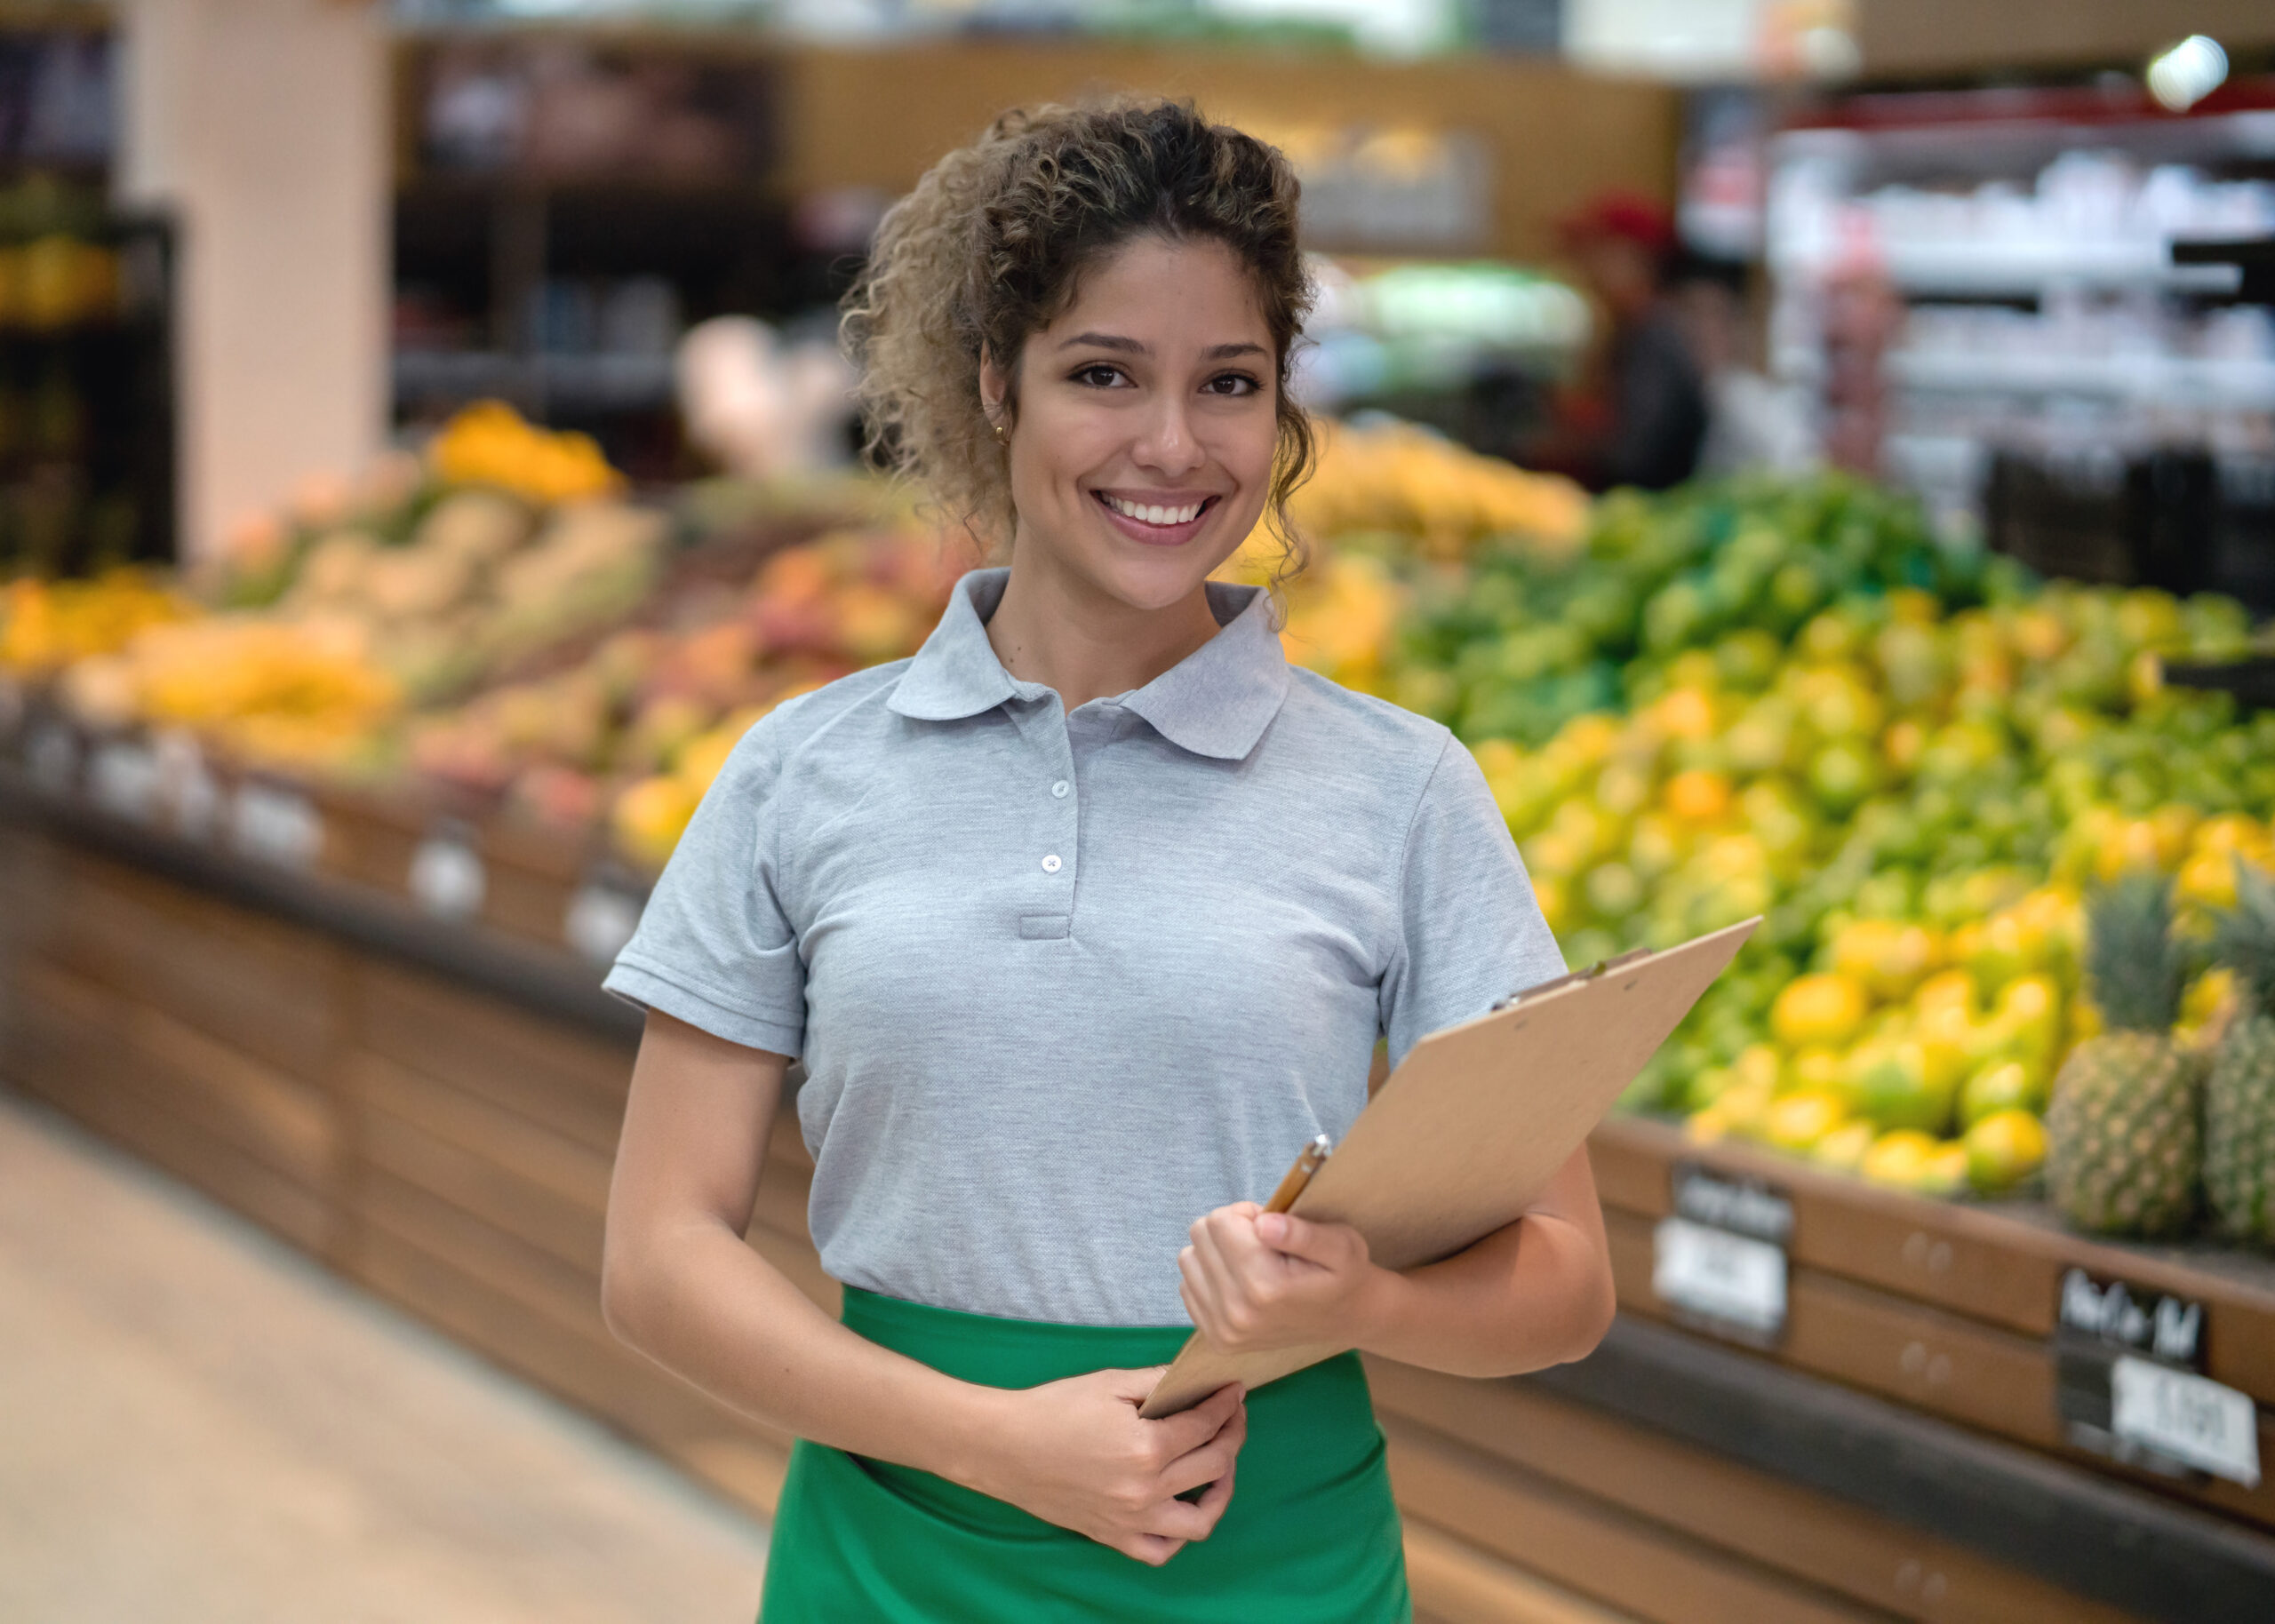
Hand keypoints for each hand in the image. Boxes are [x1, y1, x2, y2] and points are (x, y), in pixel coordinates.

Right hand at [966, 1369, 1246, 1564]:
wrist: (1003, 1447)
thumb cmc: (1052, 1409)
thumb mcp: (1109, 1383)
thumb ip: (1159, 1382)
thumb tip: (1197, 1380)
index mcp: (1146, 1447)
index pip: (1206, 1425)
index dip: (1227, 1404)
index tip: (1234, 1391)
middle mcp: (1146, 1490)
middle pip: (1215, 1466)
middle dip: (1233, 1435)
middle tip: (1232, 1416)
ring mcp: (1131, 1520)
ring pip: (1201, 1520)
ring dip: (1221, 1491)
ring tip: (1220, 1467)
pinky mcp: (1113, 1537)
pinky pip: (1162, 1551)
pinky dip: (1180, 1535)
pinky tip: (1182, 1506)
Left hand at [1178, 1201, 1386, 1354]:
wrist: (1347, 1317)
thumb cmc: (1343, 1273)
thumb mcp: (1341, 1244)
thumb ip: (1302, 1232)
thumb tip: (1262, 1224)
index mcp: (1266, 1286)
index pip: (1220, 1220)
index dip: (1247, 1214)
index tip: (1272, 1228)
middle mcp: (1238, 1313)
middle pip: (1201, 1235)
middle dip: (1230, 1229)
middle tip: (1264, 1244)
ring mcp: (1224, 1331)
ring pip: (1188, 1259)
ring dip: (1217, 1252)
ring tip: (1253, 1263)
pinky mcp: (1217, 1340)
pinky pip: (1187, 1287)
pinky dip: (1211, 1277)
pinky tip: (1241, 1283)